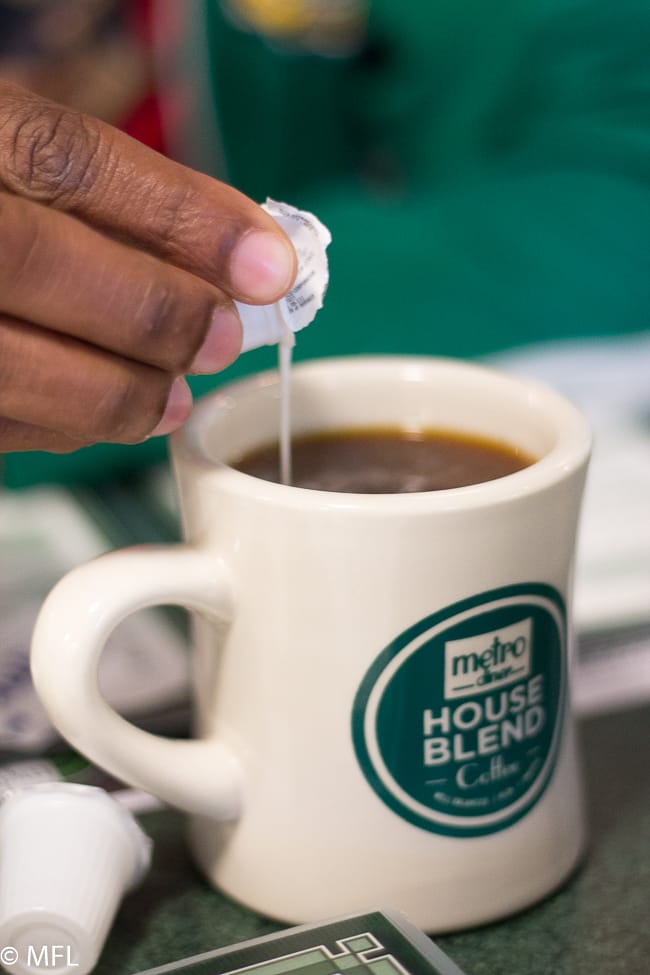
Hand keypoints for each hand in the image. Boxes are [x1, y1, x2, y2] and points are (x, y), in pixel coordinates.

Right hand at [0, 81, 296, 451]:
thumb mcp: (30, 162)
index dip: (180, 216)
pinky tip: (109, 414)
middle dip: (150, 314)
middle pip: (29, 261)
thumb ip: (113, 202)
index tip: (268, 266)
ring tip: (175, 399)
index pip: (66, 160)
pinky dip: (63, 425)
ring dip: (114, 393)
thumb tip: (237, 267)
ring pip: (7, 362)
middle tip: (220, 342)